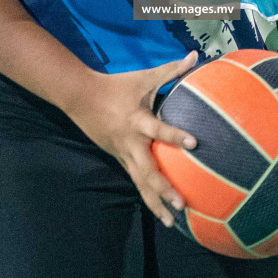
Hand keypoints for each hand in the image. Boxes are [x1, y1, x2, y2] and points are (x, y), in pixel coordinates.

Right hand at [65, 52, 197, 227]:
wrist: (81, 98)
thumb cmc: (118, 86)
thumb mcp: (144, 77)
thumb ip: (171, 70)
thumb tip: (196, 55)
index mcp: (138, 120)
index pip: (160, 129)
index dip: (176, 136)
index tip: (195, 144)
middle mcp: (131, 142)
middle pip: (148, 170)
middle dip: (164, 188)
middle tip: (182, 203)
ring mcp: (124, 154)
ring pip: (141, 183)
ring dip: (156, 202)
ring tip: (172, 222)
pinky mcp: (120, 160)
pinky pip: (136, 181)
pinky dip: (148, 197)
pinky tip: (160, 213)